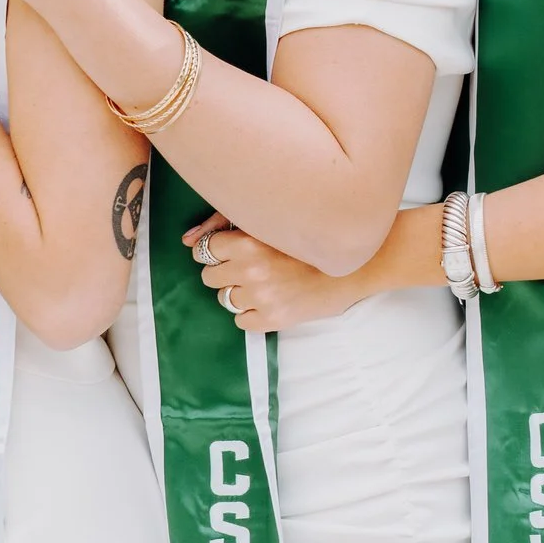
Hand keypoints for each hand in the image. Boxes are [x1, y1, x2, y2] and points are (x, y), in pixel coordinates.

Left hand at [188, 213, 364, 332]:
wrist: (356, 264)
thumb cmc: (312, 238)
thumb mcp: (269, 221)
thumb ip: (223, 223)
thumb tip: (187, 240)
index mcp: (247, 242)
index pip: (205, 250)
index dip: (218, 250)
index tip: (235, 250)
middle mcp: (251, 270)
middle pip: (209, 276)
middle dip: (226, 271)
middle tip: (254, 266)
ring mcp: (262, 296)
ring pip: (224, 299)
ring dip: (239, 292)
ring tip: (267, 282)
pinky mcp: (273, 319)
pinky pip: (241, 321)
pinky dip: (253, 313)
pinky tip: (273, 299)